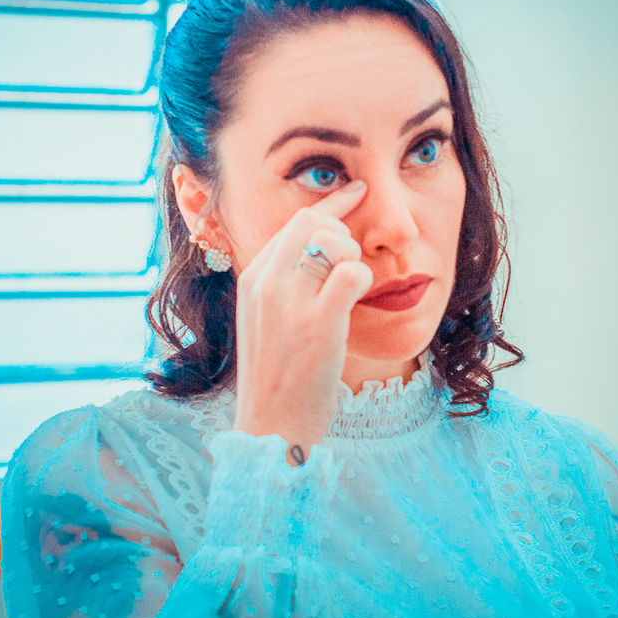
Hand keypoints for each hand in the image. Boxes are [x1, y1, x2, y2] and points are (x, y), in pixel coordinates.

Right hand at [231, 181, 372, 464]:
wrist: (272, 426)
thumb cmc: (278, 378)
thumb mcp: (266, 321)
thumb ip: (282, 286)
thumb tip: (314, 253)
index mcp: (253, 279)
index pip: (295, 222)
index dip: (331, 204)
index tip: (357, 191)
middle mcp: (266, 283)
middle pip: (314, 223)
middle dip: (344, 232)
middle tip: (353, 263)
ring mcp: (290, 303)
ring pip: (334, 242)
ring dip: (354, 258)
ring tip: (351, 290)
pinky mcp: (318, 325)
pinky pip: (352, 272)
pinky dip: (364, 279)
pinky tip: (359, 300)